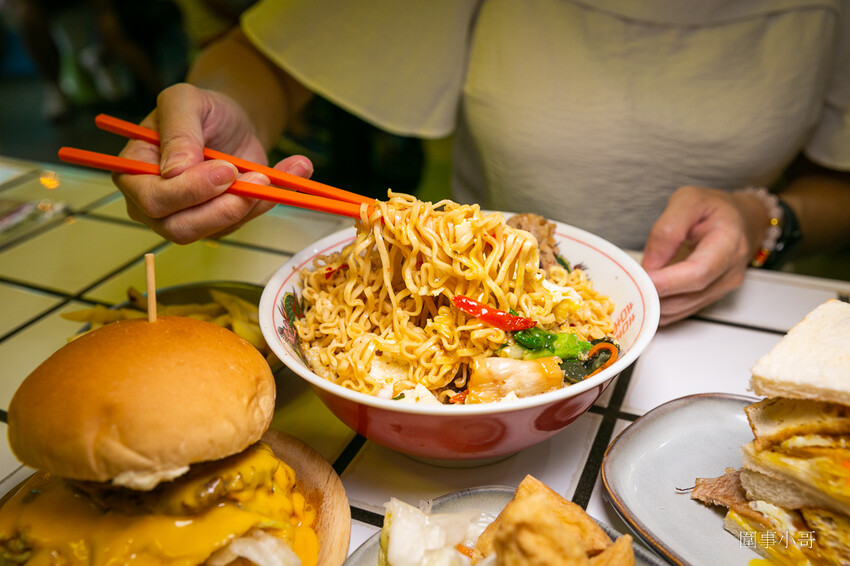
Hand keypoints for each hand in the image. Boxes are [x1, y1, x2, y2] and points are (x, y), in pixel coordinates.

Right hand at [113, 83, 312, 243]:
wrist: (233, 121)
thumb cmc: (202, 109)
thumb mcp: (186, 100)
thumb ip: (178, 130)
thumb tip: (175, 172)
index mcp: (134, 172)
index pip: (153, 199)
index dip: (190, 191)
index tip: (227, 169)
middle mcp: (152, 203)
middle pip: (181, 228)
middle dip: (223, 207)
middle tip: (257, 178)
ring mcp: (186, 217)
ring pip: (216, 230)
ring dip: (251, 205)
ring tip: (274, 173)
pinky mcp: (217, 223)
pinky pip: (242, 223)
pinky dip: (267, 202)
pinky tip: (289, 174)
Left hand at [641, 186, 768, 325]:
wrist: (739, 221)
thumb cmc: (714, 208)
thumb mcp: (688, 201)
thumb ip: (667, 230)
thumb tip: (651, 263)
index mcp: (728, 243)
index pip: (698, 272)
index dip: (668, 281)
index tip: (641, 280)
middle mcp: (729, 272)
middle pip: (690, 294)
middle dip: (655, 295)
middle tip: (627, 286)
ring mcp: (721, 289)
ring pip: (683, 308)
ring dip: (655, 305)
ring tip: (631, 290)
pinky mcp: (710, 298)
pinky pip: (681, 311)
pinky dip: (659, 309)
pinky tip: (643, 298)